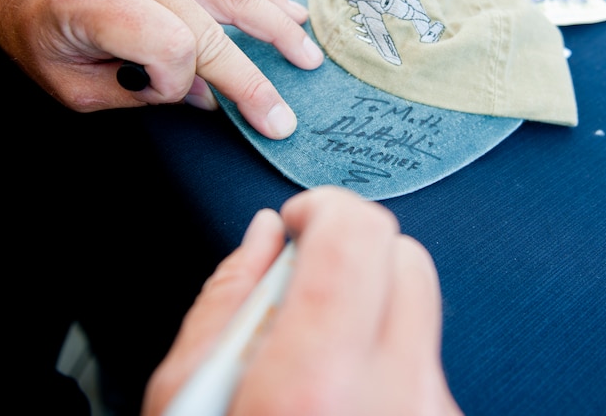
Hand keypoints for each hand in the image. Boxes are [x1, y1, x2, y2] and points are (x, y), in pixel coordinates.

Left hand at [0, 0, 323, 138]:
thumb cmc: (38, 39)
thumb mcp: (72, 86)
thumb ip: (138, 92)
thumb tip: (206, 95)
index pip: (172, 47)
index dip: (176, 84)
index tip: (159, 93)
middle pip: (213, 27)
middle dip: (252, 80)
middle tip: (283, 118)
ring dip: (277, 30)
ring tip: (308, 57)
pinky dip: (262, 0)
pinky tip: (293, 15)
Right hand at [142, 186, 462, 415]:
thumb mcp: (183, 397)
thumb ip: (230, 297)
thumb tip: (266, 236)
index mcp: (315, 383)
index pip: (359, 235)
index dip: (326, 208)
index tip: (303, 222)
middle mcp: (393, 400)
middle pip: (406, 256)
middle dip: (354, 248)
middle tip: (306, 281)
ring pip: (420, 304)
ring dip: (369, 301)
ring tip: (316, 350)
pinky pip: (422, 355)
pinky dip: (384, 349)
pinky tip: (341, 390)